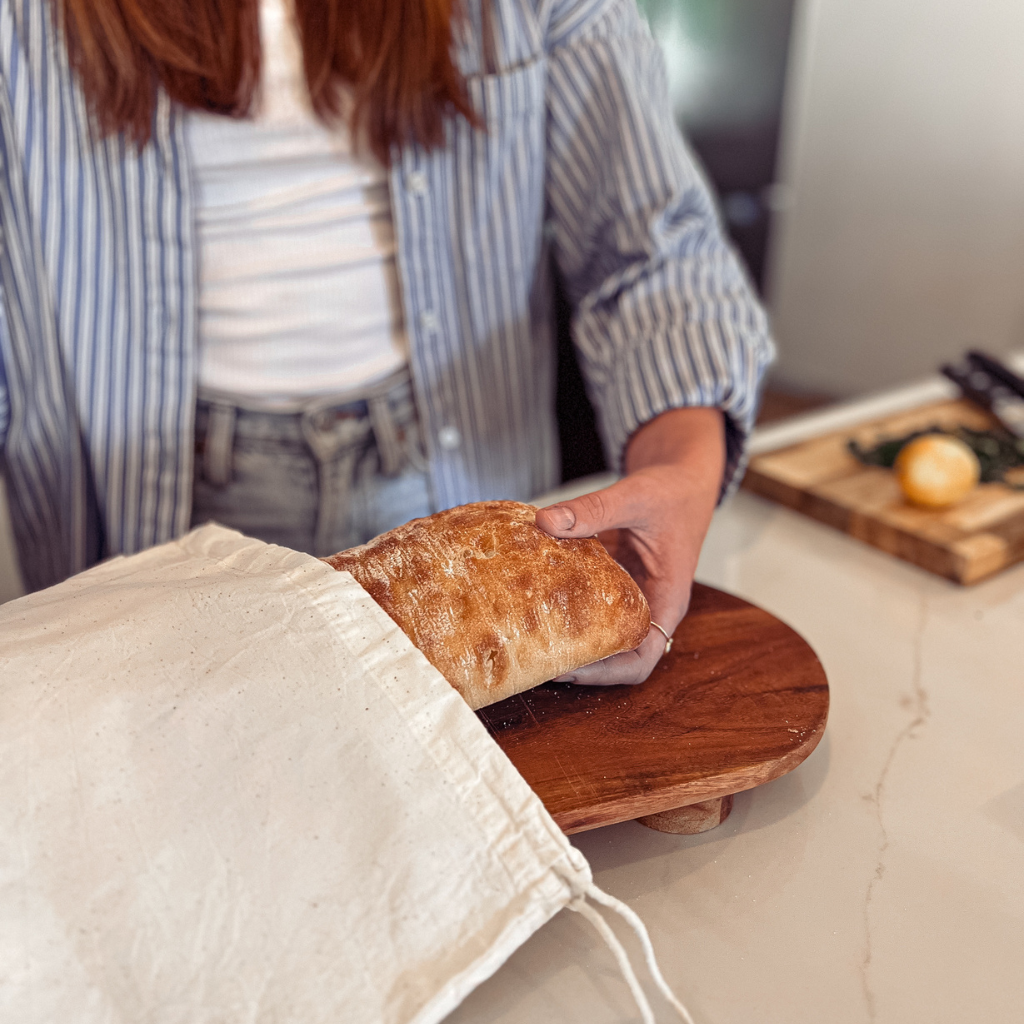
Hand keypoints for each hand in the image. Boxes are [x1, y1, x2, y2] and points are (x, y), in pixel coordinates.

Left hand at [535, 407, 725, 685]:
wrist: (681, 475)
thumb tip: (545, 521)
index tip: (569, 669)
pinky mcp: (612, 582)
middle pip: (617, 657)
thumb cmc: (672, 490)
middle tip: (536, 659)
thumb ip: (593, 508)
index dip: (607, 673)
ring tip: (530, 640)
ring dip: (569, 640)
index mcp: (666, 599)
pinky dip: (563, 606)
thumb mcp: (635, 496)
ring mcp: (629, 596)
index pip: (642, 658)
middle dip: (579, 664)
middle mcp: (648, 605)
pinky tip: (532, 599)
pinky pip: (588, 604)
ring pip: (601, 634)